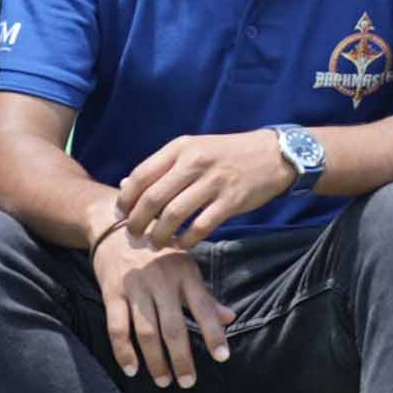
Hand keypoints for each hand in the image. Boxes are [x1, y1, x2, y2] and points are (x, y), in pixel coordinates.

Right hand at [94, 223, 233, 386]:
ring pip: (147, 332)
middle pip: (173, 327)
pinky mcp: (112, 292)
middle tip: (188, 382)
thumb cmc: (158, 250)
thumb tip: (230, 318)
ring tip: (165, 382)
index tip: (222, 357)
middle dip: (182, 358)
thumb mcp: (186, 265)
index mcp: (184, 273)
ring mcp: (136, 287)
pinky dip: (124, 351)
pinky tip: (132, 369)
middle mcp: (162, 281)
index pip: (203, 307)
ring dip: (156, 361)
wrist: (116, 225)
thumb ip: (205, 295)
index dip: (213, 333)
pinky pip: (117, 327)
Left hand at [113, 127, 303, 250]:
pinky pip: (200, 227)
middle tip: (134, 236)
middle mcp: (194, 162)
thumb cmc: (225, 154)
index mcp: (180, 148)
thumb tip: (124, 187)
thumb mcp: (192, 150)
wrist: (272, 155)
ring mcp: (213, 181)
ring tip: (156, 243)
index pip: (141, 175)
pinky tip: (182, 244)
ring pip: (173, 215)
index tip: (121, 214)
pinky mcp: (231, 201)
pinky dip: (186, 240)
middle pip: (153, 198)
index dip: (126, 199)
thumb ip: (160, 168)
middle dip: (138, 222)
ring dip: (159, 235)